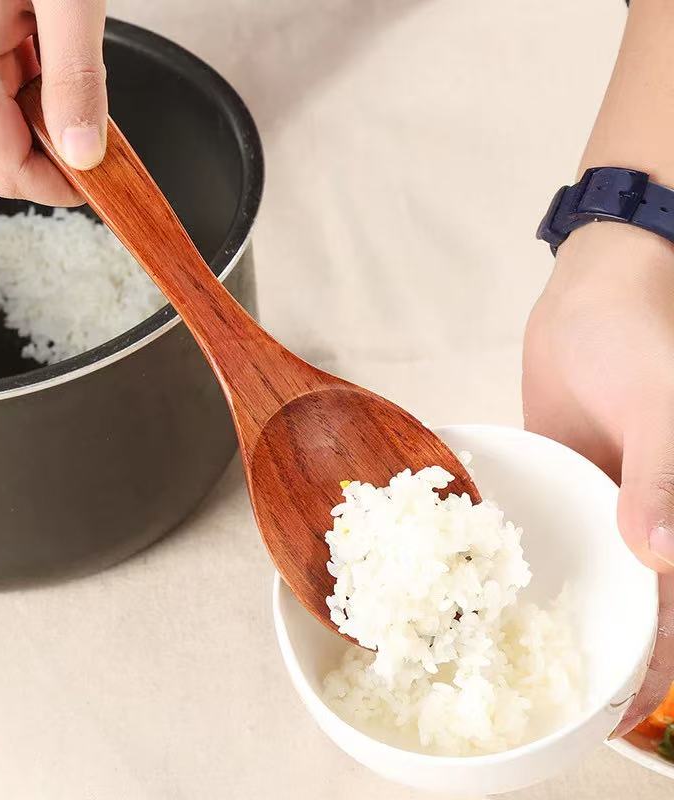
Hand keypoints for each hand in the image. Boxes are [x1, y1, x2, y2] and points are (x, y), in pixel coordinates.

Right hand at [0, 0, 107, 205]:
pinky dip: (34, 89)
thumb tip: (83, 155)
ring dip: (50, 111)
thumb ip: (77, 80)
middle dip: (62, 145)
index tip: (110, 183)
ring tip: (67, 52)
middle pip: (8, 153)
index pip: (11, 174)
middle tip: (100, 105)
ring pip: (5, 127)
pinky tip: (46, 47)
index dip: (65, 189)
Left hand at [524, 221, 673, 735]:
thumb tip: (660, 554)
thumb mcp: (660, 405)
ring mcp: (592, 507)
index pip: (671, 613)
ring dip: (546, 611)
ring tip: (491, 653)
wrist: (592, 300)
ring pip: (575, 574)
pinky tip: (474, 584)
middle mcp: (639, 525)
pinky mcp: (553, 484)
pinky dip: (511, 557)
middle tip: (531, 695)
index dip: (653, 667)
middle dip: (590, 651)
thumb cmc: (642, 342)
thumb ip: (663, 476)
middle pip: (623, 606)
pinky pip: (534, 530)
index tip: (614, 711)